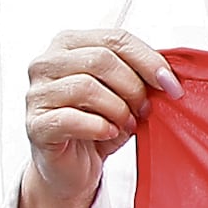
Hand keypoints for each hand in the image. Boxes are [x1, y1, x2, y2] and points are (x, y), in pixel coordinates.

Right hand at [19, 26, 175, 207]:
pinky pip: (70, 119)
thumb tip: (167, 76)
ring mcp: (36, 94)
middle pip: (101, 60)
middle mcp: (46, 63)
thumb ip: (138, 76)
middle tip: (145, 109)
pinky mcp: (35, 124)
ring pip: (86, 87)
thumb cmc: (97, 125)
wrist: (72, 168)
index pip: (115, 39)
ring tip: (127, 124)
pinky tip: (109, 133)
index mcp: (68, 44)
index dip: (149, 61)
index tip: (172, 85)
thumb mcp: (122, 94)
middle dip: (134, 87)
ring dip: (118, 109)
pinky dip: (99, 127)